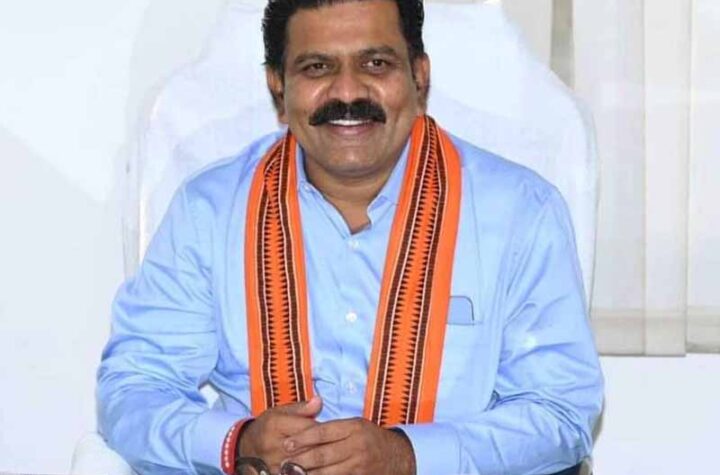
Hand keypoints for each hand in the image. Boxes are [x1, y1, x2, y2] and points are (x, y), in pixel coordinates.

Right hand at [239, 396, 322, 472]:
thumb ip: (302, 408)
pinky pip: (300, 473)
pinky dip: (309, 470)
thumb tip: (319, 401)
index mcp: (275, 425)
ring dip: (318, 461)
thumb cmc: (268, 426)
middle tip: (331, 444)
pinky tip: (314, 466)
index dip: (323, 430)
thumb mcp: (281, 411)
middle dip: (323, 446)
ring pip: (306, 464)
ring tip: (325, 456)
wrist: (247, 447)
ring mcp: (274, 465)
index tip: (329, 430)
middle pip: (309, 447)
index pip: (309, 428)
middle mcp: (274, 446)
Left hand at [281, 418, 415, 474]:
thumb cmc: (369, 437)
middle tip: (283, 463)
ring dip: (306, 474)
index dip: (303, 438)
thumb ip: (332, 427)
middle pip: (322, 454)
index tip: (287, 443)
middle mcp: (357, 446)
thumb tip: (304, 428)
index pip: (323, 432)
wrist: (396, 456)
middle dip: (300, 460)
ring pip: (326, 472)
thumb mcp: (355, 424)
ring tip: (290, 474)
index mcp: (353, 427)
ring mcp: (359, 465)